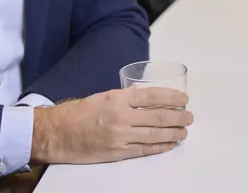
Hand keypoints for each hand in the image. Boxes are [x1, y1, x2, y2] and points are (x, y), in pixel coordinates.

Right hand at [30, 87, 192, 164]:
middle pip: (159, 116)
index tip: (184, 99)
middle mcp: (121, 116)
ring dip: (173, 133)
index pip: (153, 96)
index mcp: (118, 98)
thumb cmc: (78, 113)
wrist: (57, 133)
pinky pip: (145, 150)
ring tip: (184, 131)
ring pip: (155, 135)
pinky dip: (160, 147)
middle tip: (189, 117)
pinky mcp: (117, 153)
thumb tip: (147, 99)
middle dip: (178, 117)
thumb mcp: (103, 96)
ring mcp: (120, 137)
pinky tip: (169, 144)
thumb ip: (125, 98)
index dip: (172, 97)